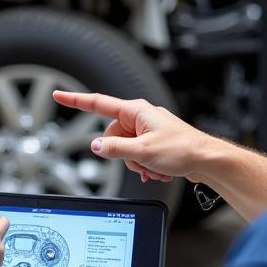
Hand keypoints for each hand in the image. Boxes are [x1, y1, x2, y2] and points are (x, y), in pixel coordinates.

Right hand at [52, 90, 213, 182]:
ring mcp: (148, 129)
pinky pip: (136, 153)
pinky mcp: (154, 141)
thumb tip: (96, 145)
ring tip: (152, 167)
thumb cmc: (182, 150)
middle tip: (138, 162)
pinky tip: (155, 170)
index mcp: (136, 111)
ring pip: (124, 147)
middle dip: (121, 153)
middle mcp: (140, 117)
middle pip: (112, 135)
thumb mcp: (142, 152)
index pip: (98, 104)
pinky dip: (143, 164)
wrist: (207, 159)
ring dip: (134, 162)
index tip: (59, 95)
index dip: (76, 101)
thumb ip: (115, 148)